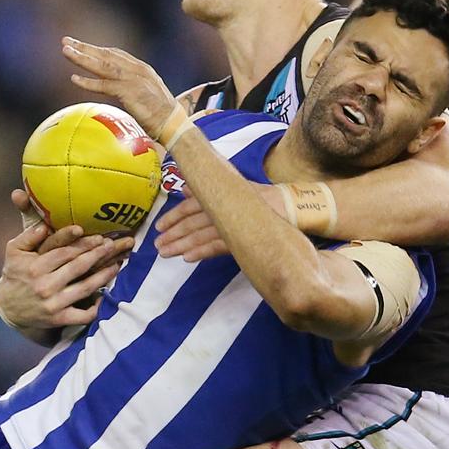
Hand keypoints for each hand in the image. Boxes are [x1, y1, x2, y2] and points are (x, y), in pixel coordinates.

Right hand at [0, 192, 133, 328]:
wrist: (7, 307)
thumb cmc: (15, 274)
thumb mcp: (14, 251)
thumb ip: (28, 236)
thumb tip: (44, 226)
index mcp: (35, 267)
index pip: (64, 252)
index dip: (83, 243)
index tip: (99, 236)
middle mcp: (45, 285)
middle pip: (78, 267)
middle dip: (98, 255)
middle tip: (112, 245)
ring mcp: (53, 303)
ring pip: (85, 287)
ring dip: (104, 276)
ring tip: (117, 265)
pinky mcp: (59, 319)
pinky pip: (83, 315)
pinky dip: (96, 307)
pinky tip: (105, 296)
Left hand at [61, 37, 175, 138]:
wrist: (174, 124)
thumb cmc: (163, 116)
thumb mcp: (149, 96)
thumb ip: (135, 90)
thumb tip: (124, 94)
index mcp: (142, 69)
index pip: (116, 54)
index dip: (97, 49)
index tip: (81, 45)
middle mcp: (137, 69)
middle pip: (106, 54)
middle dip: (85, 47)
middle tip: (66, 41)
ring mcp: (134, 80)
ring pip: (103, 65)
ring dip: (82, 57)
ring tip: (65, 51)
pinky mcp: (130, 92)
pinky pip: (105, 85)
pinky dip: (89, 82)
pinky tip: (74, 79)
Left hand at [155, 184, 286, 261]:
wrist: (290, 207)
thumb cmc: (260, 200)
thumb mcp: (232, 190)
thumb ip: (208, 192)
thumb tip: (185, 190)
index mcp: (220, 195)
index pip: (191, 205)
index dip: (174, 216)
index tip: (159, 227)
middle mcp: (224, 207)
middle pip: (193, 222)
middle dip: (173, 233)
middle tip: (157, 244)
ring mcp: (233, 223)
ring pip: (202, 235)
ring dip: (182, 244)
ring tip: (166, 253)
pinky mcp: (243, 238)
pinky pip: (219, 246)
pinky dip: (202, 251)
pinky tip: (188, 258)